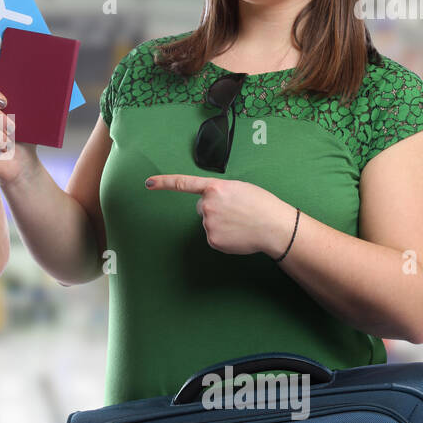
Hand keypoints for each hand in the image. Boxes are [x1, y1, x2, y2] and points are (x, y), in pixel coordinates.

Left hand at [145, 174, 293, 256]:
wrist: (274, 226)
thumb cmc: (261, 205)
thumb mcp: (239, 188)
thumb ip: (220, 192)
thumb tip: (210, 204)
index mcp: (215, 188)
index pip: (183, 184)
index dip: (164, 183)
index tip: (148, 183)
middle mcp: (207, 205)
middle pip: (202, 207)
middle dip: (215, 209)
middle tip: (236, 211)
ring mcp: (208, 224)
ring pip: (209, 223)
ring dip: (221, 223)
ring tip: (241, 222)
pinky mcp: (212, 240)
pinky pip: (214, 237)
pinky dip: (224, 236)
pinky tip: (238, 233)